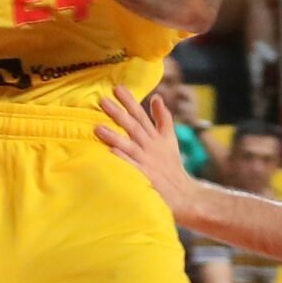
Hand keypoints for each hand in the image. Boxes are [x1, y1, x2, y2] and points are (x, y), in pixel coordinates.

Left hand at [96, 87, 195, 218]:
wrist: (183, 194)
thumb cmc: (171, 165)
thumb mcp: (170, 139)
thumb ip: (163, 118)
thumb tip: (156, 97)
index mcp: (155, 137)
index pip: (141, 115)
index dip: (129, 101)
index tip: (117, 88)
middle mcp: (150, 147)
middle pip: (133, 126)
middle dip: (118, 112)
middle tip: (102, 100)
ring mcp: (147, 162)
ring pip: (129, 146)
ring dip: (114, 136)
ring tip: (98, 127)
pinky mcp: (144, 178)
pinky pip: (131, 167)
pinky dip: (122, 159)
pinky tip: (110, 153)